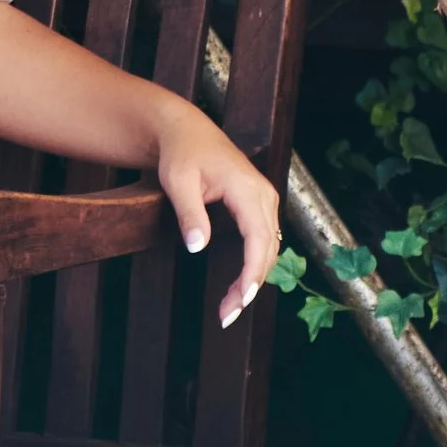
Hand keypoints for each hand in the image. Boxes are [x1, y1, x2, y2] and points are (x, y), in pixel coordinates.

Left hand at [156, 110, 281, 327]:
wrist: (186, 130)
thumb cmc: (180, 153)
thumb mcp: (178, 182)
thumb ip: (189, 214)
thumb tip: (198, 248)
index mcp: (248, 189)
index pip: (259, 239)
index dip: (253, 272)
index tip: (242, 299)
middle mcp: (265, 196)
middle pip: (268, 250)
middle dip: (250, 286)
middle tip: (227, 315)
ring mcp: (265, 201)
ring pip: (268, 249)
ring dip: (252, 280)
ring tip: (229, 308)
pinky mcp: (259, 207)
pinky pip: (263, 242)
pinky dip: (252, 266)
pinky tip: (237, 287)